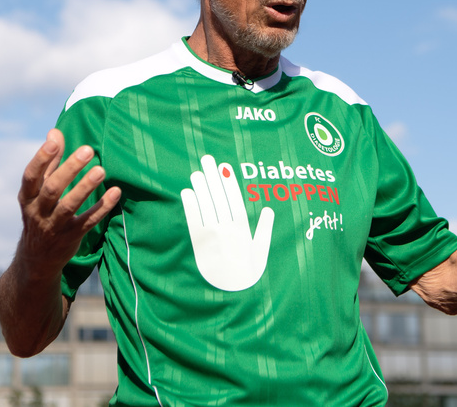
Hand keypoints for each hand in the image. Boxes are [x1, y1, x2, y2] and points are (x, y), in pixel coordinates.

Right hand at [16, 129, 120, 275]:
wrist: (37, 259)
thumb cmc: (41, 213)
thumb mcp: (38, 191)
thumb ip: (49, 163)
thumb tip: (54, 132)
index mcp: (28, 197)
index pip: (31, 175)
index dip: (42, 158)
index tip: (56, 141)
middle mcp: (38, 212)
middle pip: (52, 189)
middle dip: (69, 169)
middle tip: (88, 150)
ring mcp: (54, 226)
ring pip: (69, 206)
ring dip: (85, 187)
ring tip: (101, 169)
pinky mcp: (71, 237)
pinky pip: (88, 222)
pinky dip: (101, 207)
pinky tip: (115, 192)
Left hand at [181, 155, 274, 291]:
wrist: (231, 297)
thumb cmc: (248, 275)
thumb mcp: (261, 253)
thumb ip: (265, 230)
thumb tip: (268, 210)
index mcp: (243, 230)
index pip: (235, 199)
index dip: (229, 181)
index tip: (224, 166)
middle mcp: (227, 230)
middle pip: (219, 197)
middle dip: (213, 177)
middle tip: (207, 159)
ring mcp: (212, 237)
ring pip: (206, 205)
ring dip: (200, 187)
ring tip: (196, 172)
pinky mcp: (198, 245)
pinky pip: (193, 221)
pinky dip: (190, 205)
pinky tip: (187, 192)